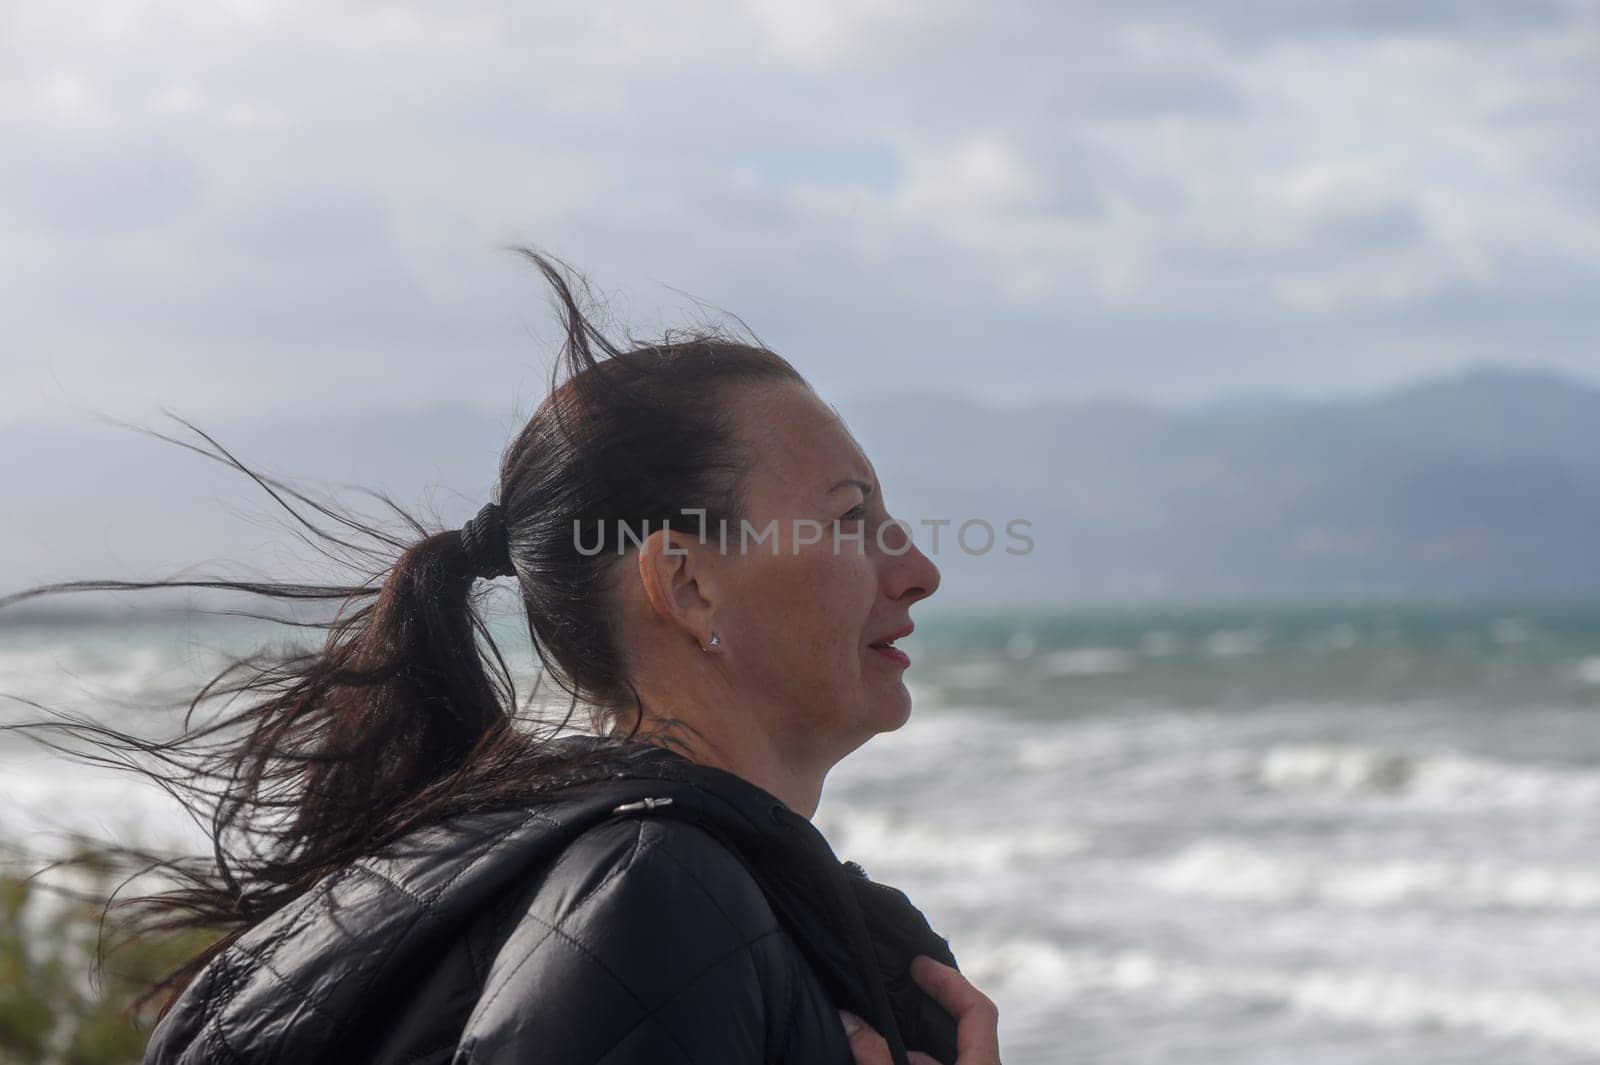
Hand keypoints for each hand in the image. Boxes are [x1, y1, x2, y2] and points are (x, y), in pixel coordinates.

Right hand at [839, 954, 1000, 1064]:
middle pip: (963, 1031)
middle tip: (898, 987)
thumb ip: (876, 1056)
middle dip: (926, 1009)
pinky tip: (885, 1062)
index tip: (918, 964)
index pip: (978, 1010)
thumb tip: (848, 1019)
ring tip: (876, 1033)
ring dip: (914, 1045)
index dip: (949, 981)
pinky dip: (916, 1064)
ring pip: (950, 1057)